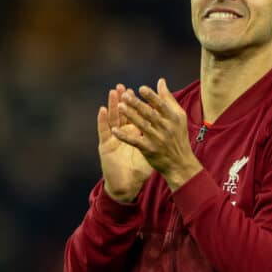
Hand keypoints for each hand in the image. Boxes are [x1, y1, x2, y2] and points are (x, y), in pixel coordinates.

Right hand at [98, 84, 152, 202]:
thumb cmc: (139, 169)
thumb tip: (169, 127)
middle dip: (123, 100)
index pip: (135, 115)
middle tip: (123, 86)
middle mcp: (122, 134)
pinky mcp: (105, 146)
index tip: (140, 90)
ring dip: (112, 105)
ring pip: (112, 118)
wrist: (127, 185)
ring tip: (113, 92)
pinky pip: (103, 131)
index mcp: (134, 133)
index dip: (137, 103)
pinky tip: (102, 110)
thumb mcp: (151, 151)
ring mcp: (112, 139)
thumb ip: (158, 138)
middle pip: (122, 114)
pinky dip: (102, 120)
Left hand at [112, 78, 202, 190]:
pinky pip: (135, 141)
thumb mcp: (179, 116)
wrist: (180, 163)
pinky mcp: (149, 150)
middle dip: (137, 104)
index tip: (141, 88)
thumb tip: (161, 81)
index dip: (151, 96)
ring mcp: (157, 139)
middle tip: (125, 95)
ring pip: (142, 125)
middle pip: (150, 114)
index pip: (161, 105)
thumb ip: (168, 98)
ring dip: (130, 116)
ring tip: (119, 106)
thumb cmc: (179, 136)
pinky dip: (124, 136)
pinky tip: (114, 130)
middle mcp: (166, 127)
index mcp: (173, 118)